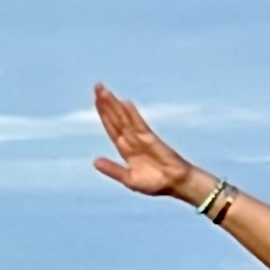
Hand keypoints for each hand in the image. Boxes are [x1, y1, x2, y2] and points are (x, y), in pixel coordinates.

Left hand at [91, 82, 198, 197]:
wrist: (175, 184)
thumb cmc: (155, 184)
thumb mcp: (130, 179)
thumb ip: (113, 170)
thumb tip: (95, 161)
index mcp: (125, 149)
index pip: (111, 127)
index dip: (103, 114)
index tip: (96, 99)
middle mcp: (131, 140)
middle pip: (116, 118)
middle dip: (106, 103)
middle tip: (97, 86)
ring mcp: (141, 138)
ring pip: (124, 119)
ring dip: (115, 105)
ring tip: (105, 91)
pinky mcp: (151, 139)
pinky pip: (139, 125)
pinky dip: (132, 115)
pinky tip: (125, 103)